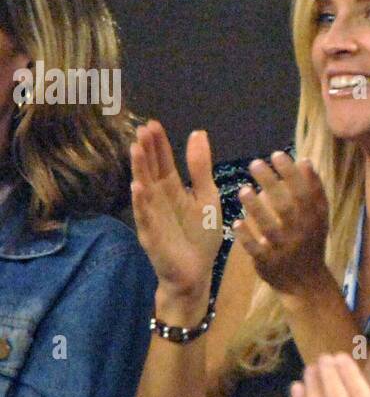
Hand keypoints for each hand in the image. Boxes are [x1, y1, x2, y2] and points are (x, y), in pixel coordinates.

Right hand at [130, 120, 221, 299]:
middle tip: (142, 129)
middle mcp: (158, 198)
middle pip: (150, 170)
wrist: (196, 271)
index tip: (153, 124)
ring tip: (136, 149)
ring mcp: (151, 215)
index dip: (159, 144)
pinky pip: (144, 216)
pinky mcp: (151, 234)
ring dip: (139, 170)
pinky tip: (137, 187)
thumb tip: (198, 132)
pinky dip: (140, 202)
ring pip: (143, 188)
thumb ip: (201, 167)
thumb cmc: (200, 235)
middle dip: (146, 150)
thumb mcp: (207, 196)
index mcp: (172, 188)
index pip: (163, 161)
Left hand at [234, 152, 330, 296]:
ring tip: (243, 189)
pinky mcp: (268, 263)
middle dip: (271, 183)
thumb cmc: (310, 241)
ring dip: (256, 208)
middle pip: (285, 206)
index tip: (276, 154)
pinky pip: (256, 249)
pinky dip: (246, 236)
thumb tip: (304, 161)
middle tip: (254, 163)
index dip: (290, 173)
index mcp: (313, 218)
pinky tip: (236, 222)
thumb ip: (313, 190)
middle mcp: (301, 233)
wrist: (306, 283)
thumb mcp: (318, 217)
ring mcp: (284, 249)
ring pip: (270, 228)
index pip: (303, 192)